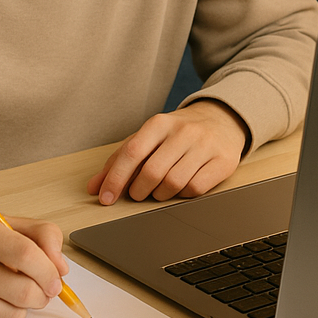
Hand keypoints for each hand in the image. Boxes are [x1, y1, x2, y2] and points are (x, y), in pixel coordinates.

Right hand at [0, 212, 68, 317]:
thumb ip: (37, 235)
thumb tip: (62, 268)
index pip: (24, 254)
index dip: (49, 270)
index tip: (56, 278)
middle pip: (22, 290)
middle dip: (43, 294)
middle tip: (43, 290)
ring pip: (11, 315)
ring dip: (25, 308)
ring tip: (18, 295)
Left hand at [86, 99, 248, 204]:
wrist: (222, 120)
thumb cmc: (178, 133)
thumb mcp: (148, 138)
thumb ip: (120, 160)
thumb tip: (94, 186)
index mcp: (160, 123)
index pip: (132, 152)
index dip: (115, 178)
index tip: (106, 198)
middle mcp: (183, 131)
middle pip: (152, 172)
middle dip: (139, 190)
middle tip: (138, 193)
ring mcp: (205, 146)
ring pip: (173, 183)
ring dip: (160, 194)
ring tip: (159, 189)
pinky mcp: (222, 161)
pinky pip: (195, 189)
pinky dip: (183, 194)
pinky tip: (181, 187)